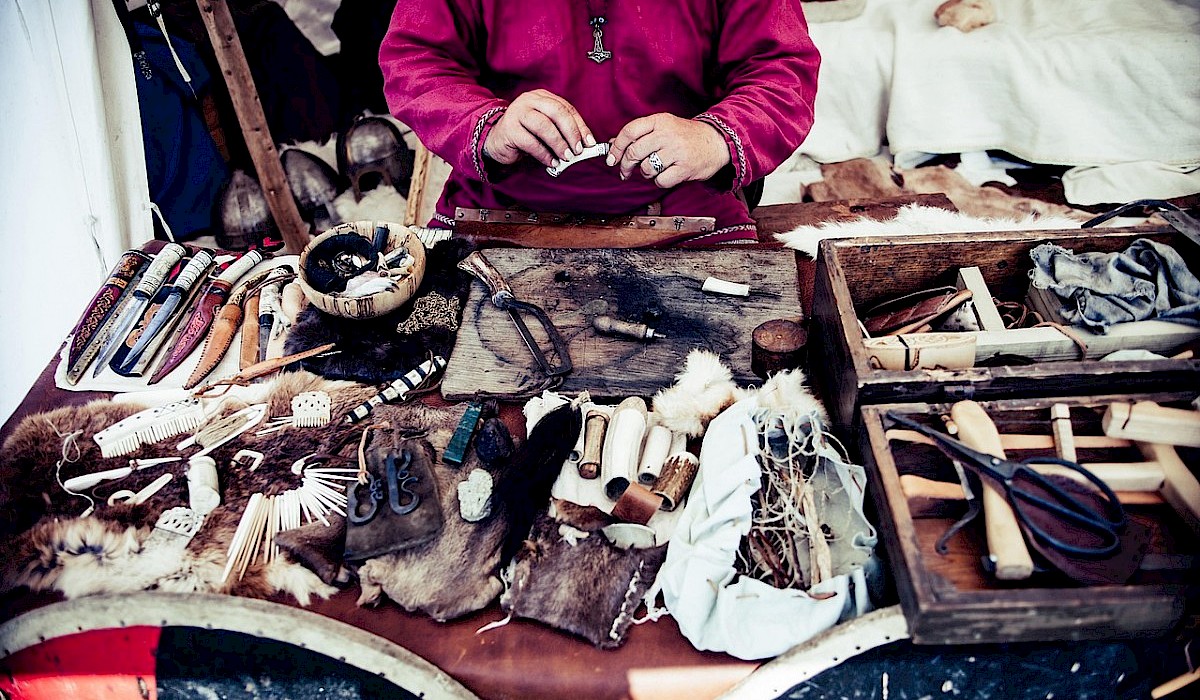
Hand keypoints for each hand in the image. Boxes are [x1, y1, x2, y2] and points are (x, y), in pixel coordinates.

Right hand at [484, 89, 594, 167]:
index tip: (589, 142)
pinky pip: (531, 142)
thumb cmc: (526, 135)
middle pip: (557, 112)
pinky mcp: (509, 129)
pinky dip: (544, 154)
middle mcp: (529, 101)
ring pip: (544, 126)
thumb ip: (562, 132)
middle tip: (578, 150)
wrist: (496, 140)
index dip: (580, 126)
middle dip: (571, 133)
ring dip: (558, 144)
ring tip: (566, 158)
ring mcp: (517, 113)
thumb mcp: (546, 129)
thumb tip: (584, 145)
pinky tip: (552, 162)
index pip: (566, 108)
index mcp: (542, 97)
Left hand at [607, 114, 729, 187]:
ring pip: (646, 168)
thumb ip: (639, 134)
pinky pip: (661, 181)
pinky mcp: (685, 168)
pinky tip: (667, 175)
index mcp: (659, 121)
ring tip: (655, 169)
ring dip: (646, 173)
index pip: (629, 131)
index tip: (611, 159)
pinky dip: (660, 181)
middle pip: (634, 152)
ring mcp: (676, 151)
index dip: (616, 147)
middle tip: (625, 172)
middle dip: (625, 165)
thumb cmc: (685, 136)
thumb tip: (612, 144)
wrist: (716, 142)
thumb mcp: (663, 127)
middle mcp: (667, 134)